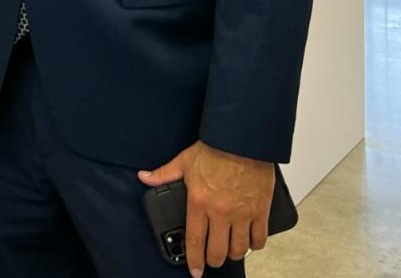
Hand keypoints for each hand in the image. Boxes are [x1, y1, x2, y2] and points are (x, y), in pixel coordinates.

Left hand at [139, 140, 273, 277]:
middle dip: (214, 260)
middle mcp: (221, 212)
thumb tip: (145, 177)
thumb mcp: (183, 161)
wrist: (242, 141)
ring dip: (234, 254)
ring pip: (240, 248)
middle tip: (212, 260)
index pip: (195, 240)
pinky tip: (250, 242)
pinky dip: (256, 244)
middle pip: (219, 251)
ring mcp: (242, 214)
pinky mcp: (260, 211)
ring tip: (230, 250)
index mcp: (199, 202)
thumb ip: (164, 174)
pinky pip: (260, 238)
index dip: (194, 260)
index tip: (194, 271)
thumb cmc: (215, 149)